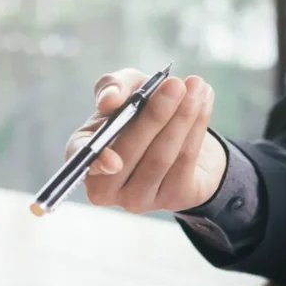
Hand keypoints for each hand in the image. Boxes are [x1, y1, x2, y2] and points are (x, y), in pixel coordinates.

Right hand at [66, 68, 225, 212]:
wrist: (181, 135)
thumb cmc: (142, 112)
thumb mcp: (127, 89)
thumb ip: (113, 86)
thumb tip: (109, 100)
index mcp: (85, 153)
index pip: (80, 159)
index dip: (96, 160)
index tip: (114, 157)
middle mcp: (106, 185)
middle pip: (129, 154)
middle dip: (155, 116)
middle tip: (175, 85)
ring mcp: (138, 198)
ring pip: (161, 158)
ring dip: (182, 118)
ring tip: (196, 87)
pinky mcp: (171, 199)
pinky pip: (184, 162)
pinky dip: (197, 127)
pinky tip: (204, 102)